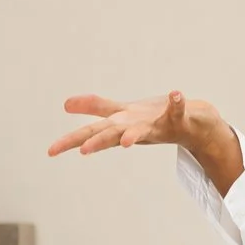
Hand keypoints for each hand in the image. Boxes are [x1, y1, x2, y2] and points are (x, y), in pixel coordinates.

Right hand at [50, 90, 243, 191]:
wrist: (193, 127)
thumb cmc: (154, 120)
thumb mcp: (121, 113)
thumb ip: (94, 108)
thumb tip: (65, 104)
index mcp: (120, 126)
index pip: (91, 134)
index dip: (71, 141)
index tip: (50, 151)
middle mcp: (136, 130)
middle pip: (113, 135)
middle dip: (98, 142)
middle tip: (81, 151)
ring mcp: (158, 126)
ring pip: (143, 132)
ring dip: (135, 135)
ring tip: (127, 141)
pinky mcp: (179, 120)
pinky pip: (178, 110)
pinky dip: (177, 103)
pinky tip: (176, 93)